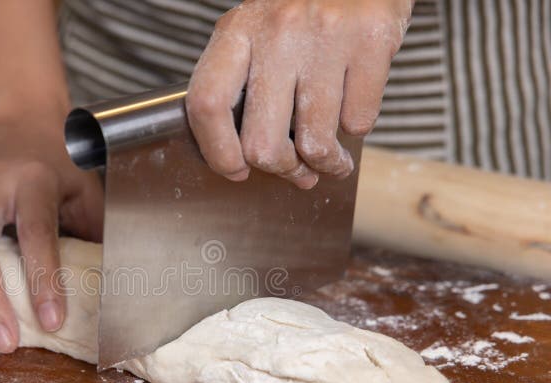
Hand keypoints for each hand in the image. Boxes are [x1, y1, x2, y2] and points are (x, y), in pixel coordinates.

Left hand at [187, 0, 411, 186]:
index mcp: (238, 31)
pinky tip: (351, 111)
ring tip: (331, 160)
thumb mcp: (258, 31)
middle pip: (262, 142)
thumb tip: (248, 158)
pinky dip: (355, 129)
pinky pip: (359, 121)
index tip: (236, 169)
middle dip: (282, 169)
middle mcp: (277, 32)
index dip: (218, 152)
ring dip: (326, 164)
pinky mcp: (371, 41)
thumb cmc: (302, 6)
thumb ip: (245, 83)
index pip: (207, 105)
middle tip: (296, 171)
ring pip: (315, 143)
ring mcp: (326, 36)